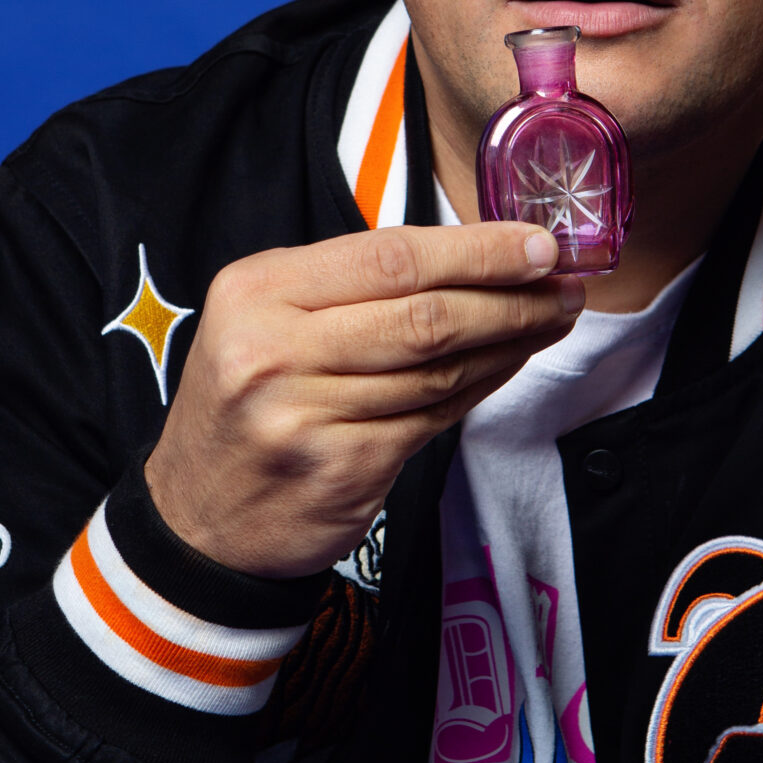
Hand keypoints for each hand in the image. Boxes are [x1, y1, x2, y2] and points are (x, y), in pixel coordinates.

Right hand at [144, 224, 581, 578]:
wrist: (199, 519)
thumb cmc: (250, 401)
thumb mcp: (265, 318)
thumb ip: (350, 285)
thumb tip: (474, 254)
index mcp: (257, 292)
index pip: (390, 256)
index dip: (477, 251)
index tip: (537, 244)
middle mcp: (273, 352)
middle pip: (424, 316)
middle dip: (510, 298)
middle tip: (563, 285)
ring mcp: (306, 418)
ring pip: (438, 371)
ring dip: (508, 343)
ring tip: (549, 320)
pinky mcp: (342, 472)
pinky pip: (434, 420)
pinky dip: (480, 388)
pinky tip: (507, 367)